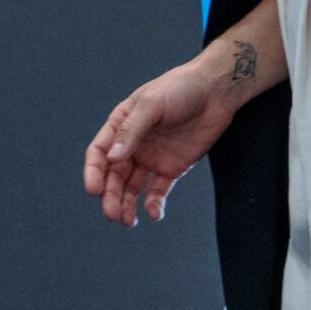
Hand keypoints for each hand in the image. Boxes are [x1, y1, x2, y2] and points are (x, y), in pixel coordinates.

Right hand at [83, 17, 276, 225]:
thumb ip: (132, 130)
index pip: (99, 152)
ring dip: (127, 204)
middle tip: (112, 214)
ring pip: (133, 187)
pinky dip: (154, 203)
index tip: (94, 190)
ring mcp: (152, 158)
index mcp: (120, 125)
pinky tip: (154, 214)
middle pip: (114, 175)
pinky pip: (158, 190)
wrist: (216, 91)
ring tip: (127, 221)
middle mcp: (133, 144)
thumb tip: (112, 158)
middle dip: (111, 195)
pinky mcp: (172, 168)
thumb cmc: (180, 88)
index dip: (94, 172)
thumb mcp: (152, 104)